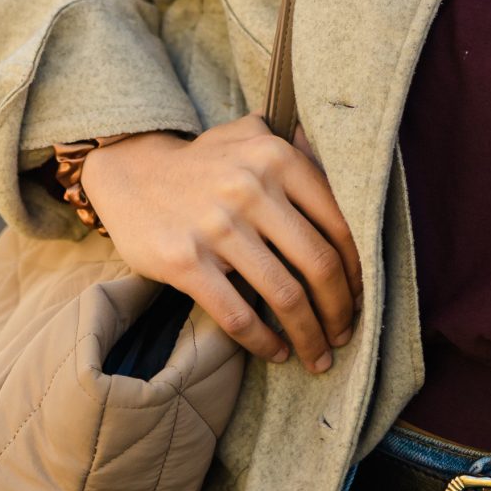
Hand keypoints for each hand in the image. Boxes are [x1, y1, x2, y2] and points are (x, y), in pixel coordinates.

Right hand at [78, 116, 363, 372]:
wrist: (130, 172)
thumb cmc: (203, 161)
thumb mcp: (251, 135)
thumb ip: (298, 144)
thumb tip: (348, 171)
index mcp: (276, 158)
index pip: (338, 225)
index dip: (357, 271)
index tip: (360, 297)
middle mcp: (251, 189)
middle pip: (318, 265)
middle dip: (340, 310)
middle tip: (345, 334)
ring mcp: (217, 227)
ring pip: (284, 296)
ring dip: (309, 336)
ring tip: (318, 356)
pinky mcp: (185, 261)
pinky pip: (237, 314)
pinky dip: (264, 342)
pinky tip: (276, 352)